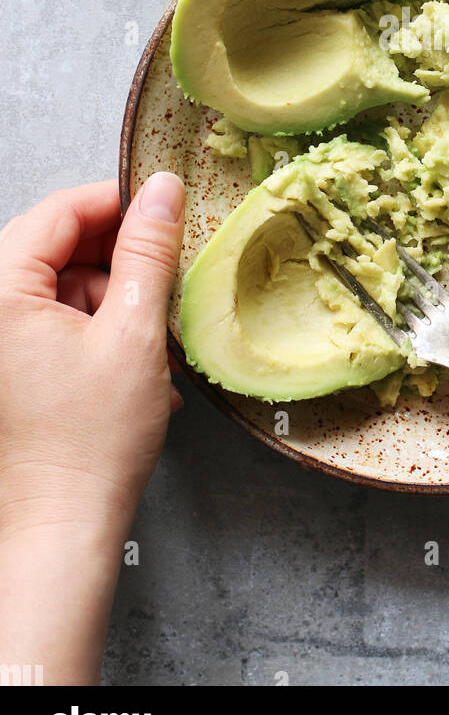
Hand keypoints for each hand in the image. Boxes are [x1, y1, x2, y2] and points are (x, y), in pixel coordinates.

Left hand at [0, 174, 184, 683]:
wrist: (62, 526)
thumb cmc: (93, 442)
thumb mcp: (133, 331)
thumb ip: (149, 250)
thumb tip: (162, 188)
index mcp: (0, 293)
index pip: (58, 212)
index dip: (117, 203)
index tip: (165, 209)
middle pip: (57, 247)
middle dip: (118, 260)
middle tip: (166, 279)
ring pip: (60, 284)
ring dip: (112, 300)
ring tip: (154, 339)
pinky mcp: (8, 366)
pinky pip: (53, 320)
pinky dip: (96, 329)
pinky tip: (133, 360)